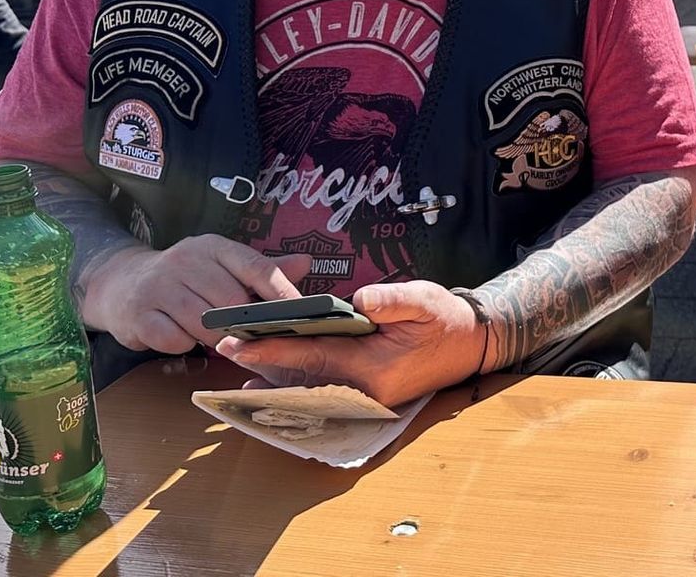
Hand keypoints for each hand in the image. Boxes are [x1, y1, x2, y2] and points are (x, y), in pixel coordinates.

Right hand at [80, 235, 310, 354]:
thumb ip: (262, 270)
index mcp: (213, 247)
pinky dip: (184, 346)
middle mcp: (185, 260)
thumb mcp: (221, 266)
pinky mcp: (138, 314)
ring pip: (205, 324)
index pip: (257, 267)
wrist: (121, 284)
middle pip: (233, 301)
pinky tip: (180, 337)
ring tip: (213, 337)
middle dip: (245, 325)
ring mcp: (159, 286)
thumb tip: (307, 262)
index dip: (282, 293)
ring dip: (215, 338)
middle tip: (251, 338)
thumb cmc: (184, 279)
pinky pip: (175, 340)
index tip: (302, 314)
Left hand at [217, 281, 486, 408]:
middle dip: (263, 363)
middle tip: (225, 349)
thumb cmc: (445, 319)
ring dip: (274, 376)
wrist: (470, 345)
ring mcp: (364, 395)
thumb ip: (392, 299)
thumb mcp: (424, 298)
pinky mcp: (365, 393)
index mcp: (374, 365)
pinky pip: (322, 389)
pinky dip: (296, 382)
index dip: (274, 349)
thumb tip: (359, 300)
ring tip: (238, 363)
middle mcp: (364, 388)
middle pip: (303, 377)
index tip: (239, 343)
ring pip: (309, 387)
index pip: (313, 356)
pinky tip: (272, 376)